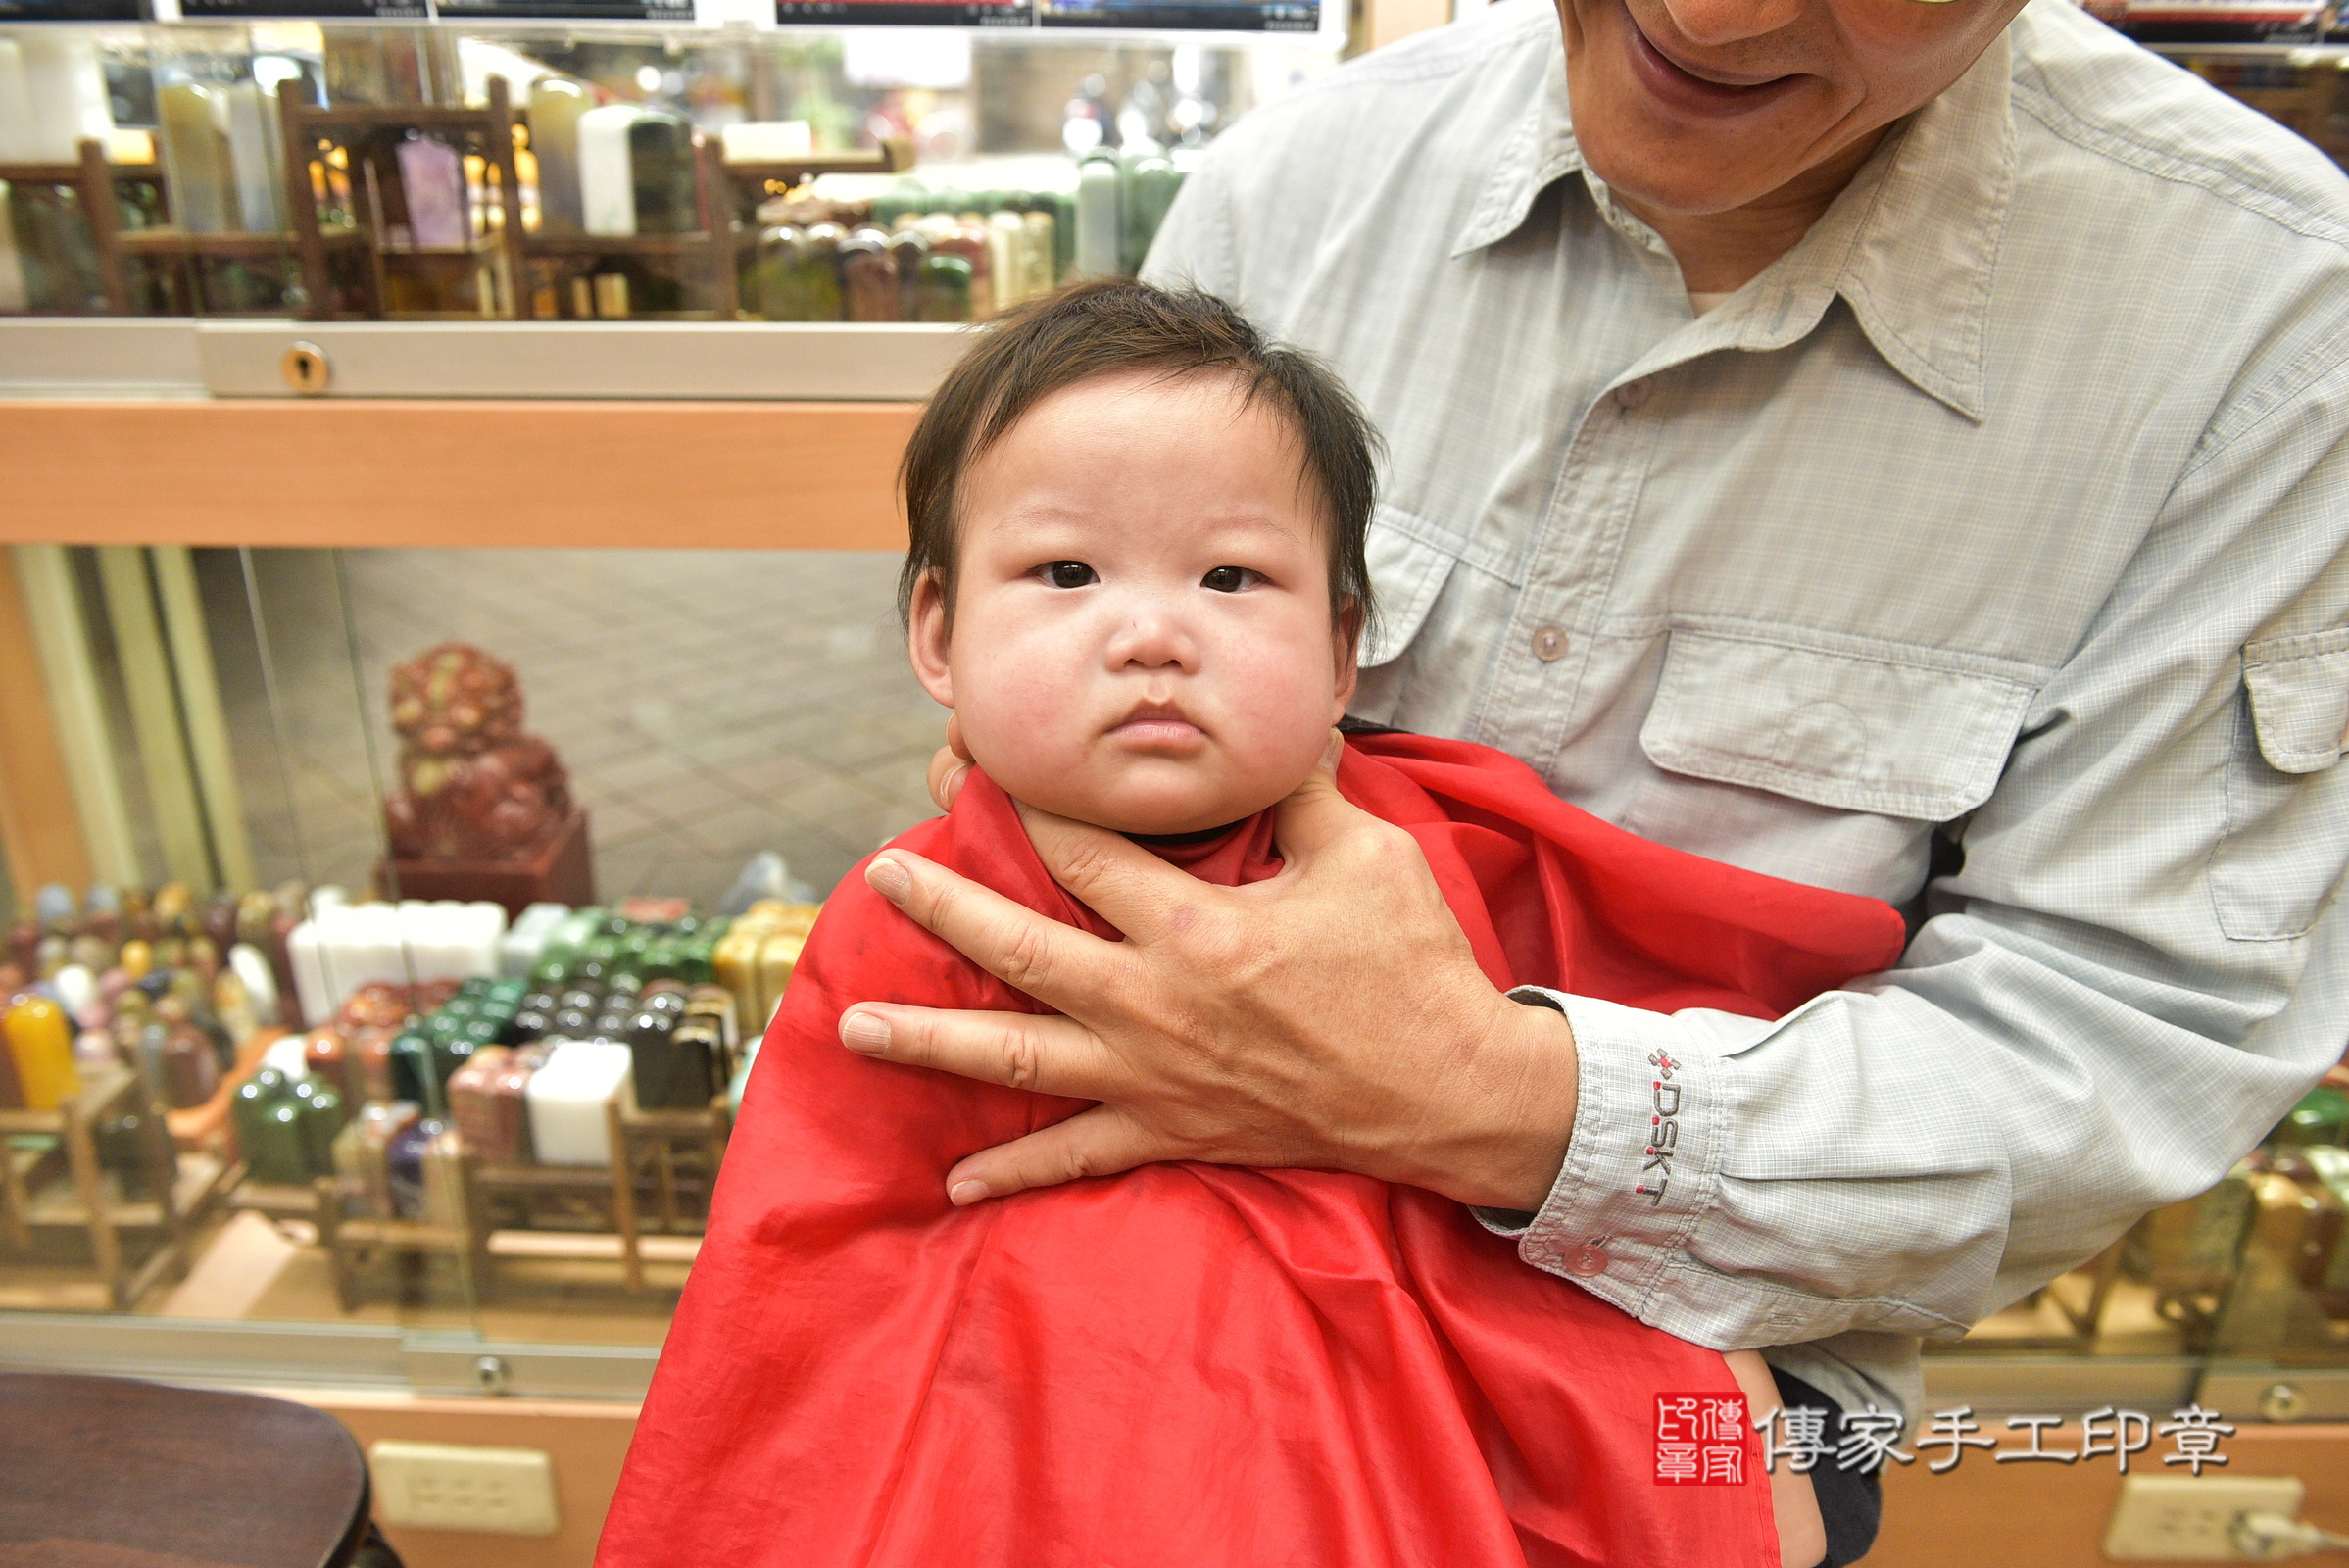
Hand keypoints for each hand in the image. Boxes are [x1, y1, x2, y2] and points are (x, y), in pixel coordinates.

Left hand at [842, 729, 1580, 1209]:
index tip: (977, 774)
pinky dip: (1015, 1169)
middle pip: (1019, 947)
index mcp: (1197, 927)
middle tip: (878, 879)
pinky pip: (1077, 1157)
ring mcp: (1154, 1077)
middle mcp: (1154, 1003)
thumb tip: (1284, 729)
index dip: (1028, 805)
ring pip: (1018, 1055)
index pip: (1086, 852)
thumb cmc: (1413, 971)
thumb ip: (1306, 792)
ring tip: (854, 1029)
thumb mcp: (1367, 859)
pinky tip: (954, 1181)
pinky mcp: (1173, 1133)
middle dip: (940, 910)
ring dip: (930, 1042)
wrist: (1451, 1094)